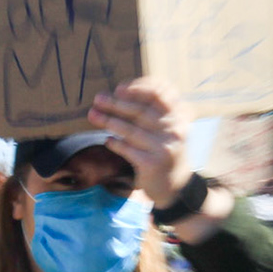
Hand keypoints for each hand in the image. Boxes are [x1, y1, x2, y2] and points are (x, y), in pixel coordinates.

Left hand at [91, 79, 191, 208]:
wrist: (174, 183)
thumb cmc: (163, 147)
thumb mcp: (165, 126)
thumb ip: (148, 110)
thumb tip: (113, 95)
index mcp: (179, 115)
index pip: (160, 93)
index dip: (139, 88)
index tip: (119, 88)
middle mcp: (175, 129)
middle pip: (141, 111)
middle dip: (116, 104)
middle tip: (98, 99)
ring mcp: (165, 147)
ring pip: (132, 131)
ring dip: (109, 121)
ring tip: (93, 115)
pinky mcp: (153, 164)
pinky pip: (129, 150)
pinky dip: (116, 144)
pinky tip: (107, 140)